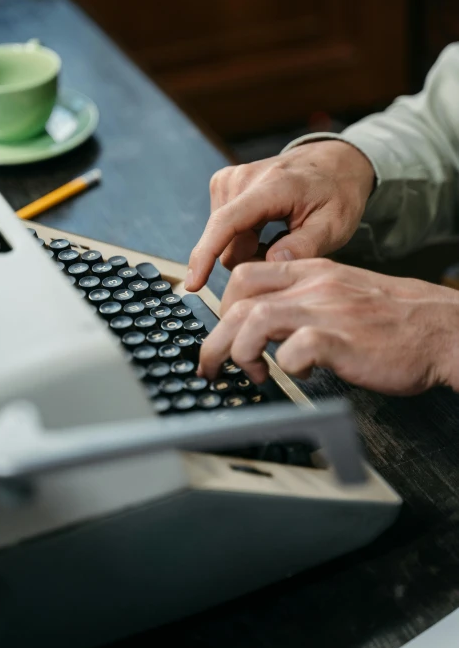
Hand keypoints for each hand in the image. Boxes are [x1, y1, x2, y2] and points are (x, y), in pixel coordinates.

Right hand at [186, 140, 374, 290]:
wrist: (333, 162)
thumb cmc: (336, 193)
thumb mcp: (334, 225)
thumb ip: (304, 247)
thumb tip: (271, 265)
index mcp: (271, 186)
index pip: (227, 223)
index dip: (206, 255)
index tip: (192, 283)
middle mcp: (242, 178)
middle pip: (226, 242)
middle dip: (251, 258)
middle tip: (286, 252)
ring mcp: (230, 179)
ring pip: (223, 239)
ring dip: (248, 248)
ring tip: (280, 237)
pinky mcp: (224, 184)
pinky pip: (223, 228)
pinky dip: (243, 237)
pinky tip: (267, 229)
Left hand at [198, 259, 458, 395]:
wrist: (441, 329)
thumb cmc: (394, 319)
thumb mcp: (343, 293)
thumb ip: (305, 300)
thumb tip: (265, 324)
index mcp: (312, 272)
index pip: (246, 275)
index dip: (221, 307)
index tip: (219, 333)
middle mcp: (314, 286)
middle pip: (239, 301)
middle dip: (215, 338)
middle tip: (211, 366)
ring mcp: (327, 311)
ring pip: (255, 320)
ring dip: (240, 352)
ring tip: (250, 374)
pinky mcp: (342, 340)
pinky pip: (295, 350)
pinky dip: (285, 367)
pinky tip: (298, 375)